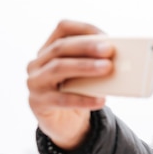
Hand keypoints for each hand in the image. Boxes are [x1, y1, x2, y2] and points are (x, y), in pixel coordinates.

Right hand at [26, 20, 114, 149]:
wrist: (65, 124)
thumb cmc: (77, 93)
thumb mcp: (85, 76)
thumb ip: (94, 65)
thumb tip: (117, 60)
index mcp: (49, 50)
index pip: (63, 29)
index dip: (84, 29)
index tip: (105, 35)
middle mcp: (37, 63)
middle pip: (60, 48)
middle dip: (86, 47)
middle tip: (109, 49)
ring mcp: (35, 82)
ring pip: (58, 68)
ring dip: (85, 67)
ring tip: (107, 68)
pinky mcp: (38, 103)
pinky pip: (62, 99)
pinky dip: (83, 99)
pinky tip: (101, 100)